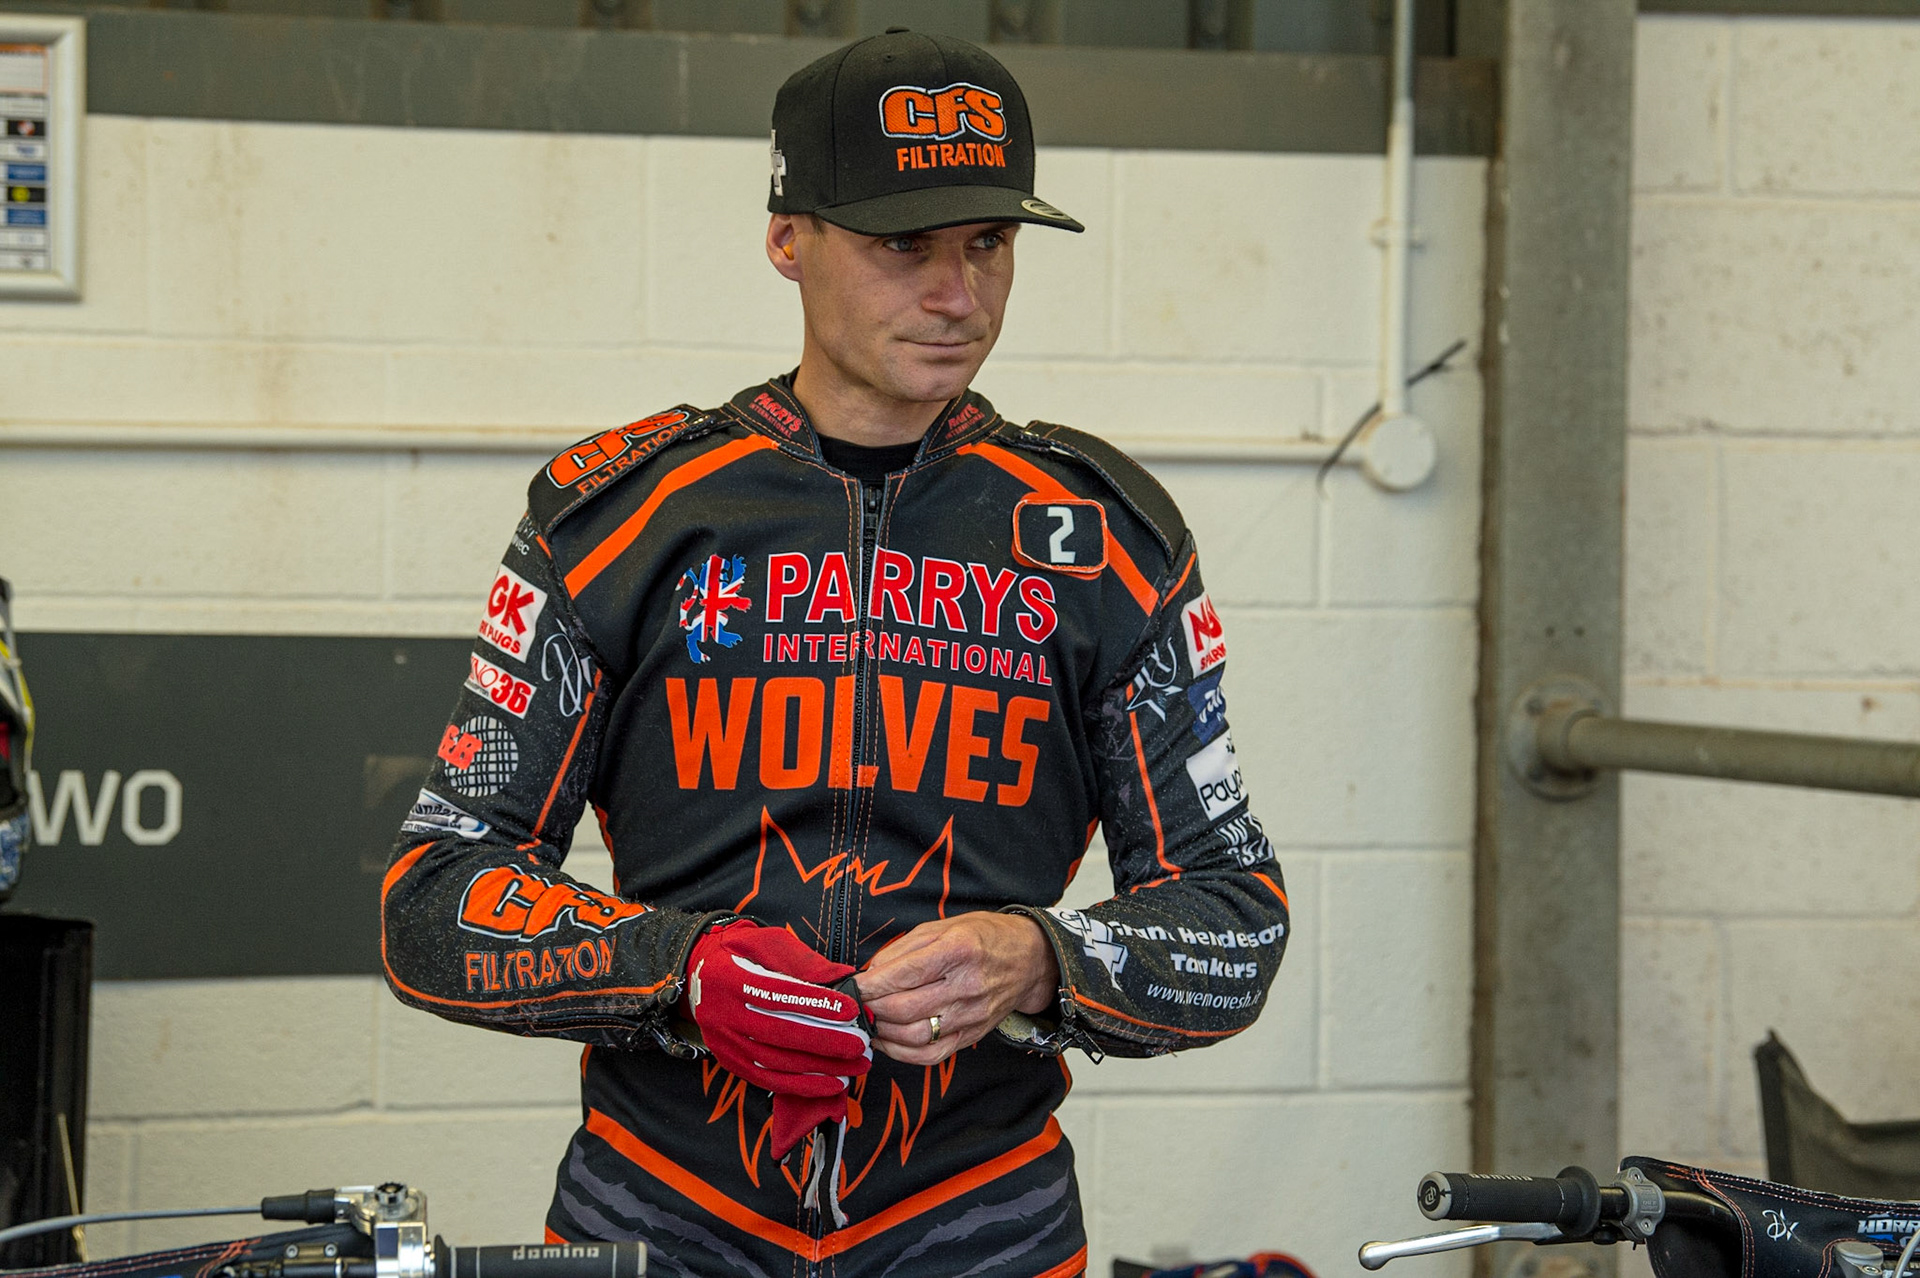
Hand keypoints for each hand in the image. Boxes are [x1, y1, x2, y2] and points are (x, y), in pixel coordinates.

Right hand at [686, 920, 871, 1109]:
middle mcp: (723, 1014)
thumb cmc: (742, 953)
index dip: (816, 1003)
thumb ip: (802, 960)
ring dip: (819, 1068)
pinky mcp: (730, 1062)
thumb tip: (842, 976)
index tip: (851, 1010)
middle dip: (824, 1041)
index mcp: (732, 978)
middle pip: (778, 1033)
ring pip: (776, 1062)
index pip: (778, 994)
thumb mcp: (766, 941)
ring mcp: (725, 1042)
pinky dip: (801, 1085)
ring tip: (854, 1066)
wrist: (699, 973)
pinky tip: (831, 1083)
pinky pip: (768, 1080)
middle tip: (860, 1044)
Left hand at [854, 912, 1058, 1065]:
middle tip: (856, 1003)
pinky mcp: (972, 1036)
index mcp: (958, 950)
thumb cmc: (984, 937)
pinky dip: (902, 1052)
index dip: (871, 984)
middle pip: (905, 1008)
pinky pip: (932, 1054)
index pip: (904, 974)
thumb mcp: (942, 927)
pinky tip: (887, 1039)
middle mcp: (967, 985)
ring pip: (915, 1035)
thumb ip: (904, 949)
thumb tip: (871, 973)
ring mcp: (972, 1015)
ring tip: (869, 1019)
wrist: (1030, 959)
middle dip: (871, 1008)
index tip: (852, 986)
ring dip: (883, 1031)